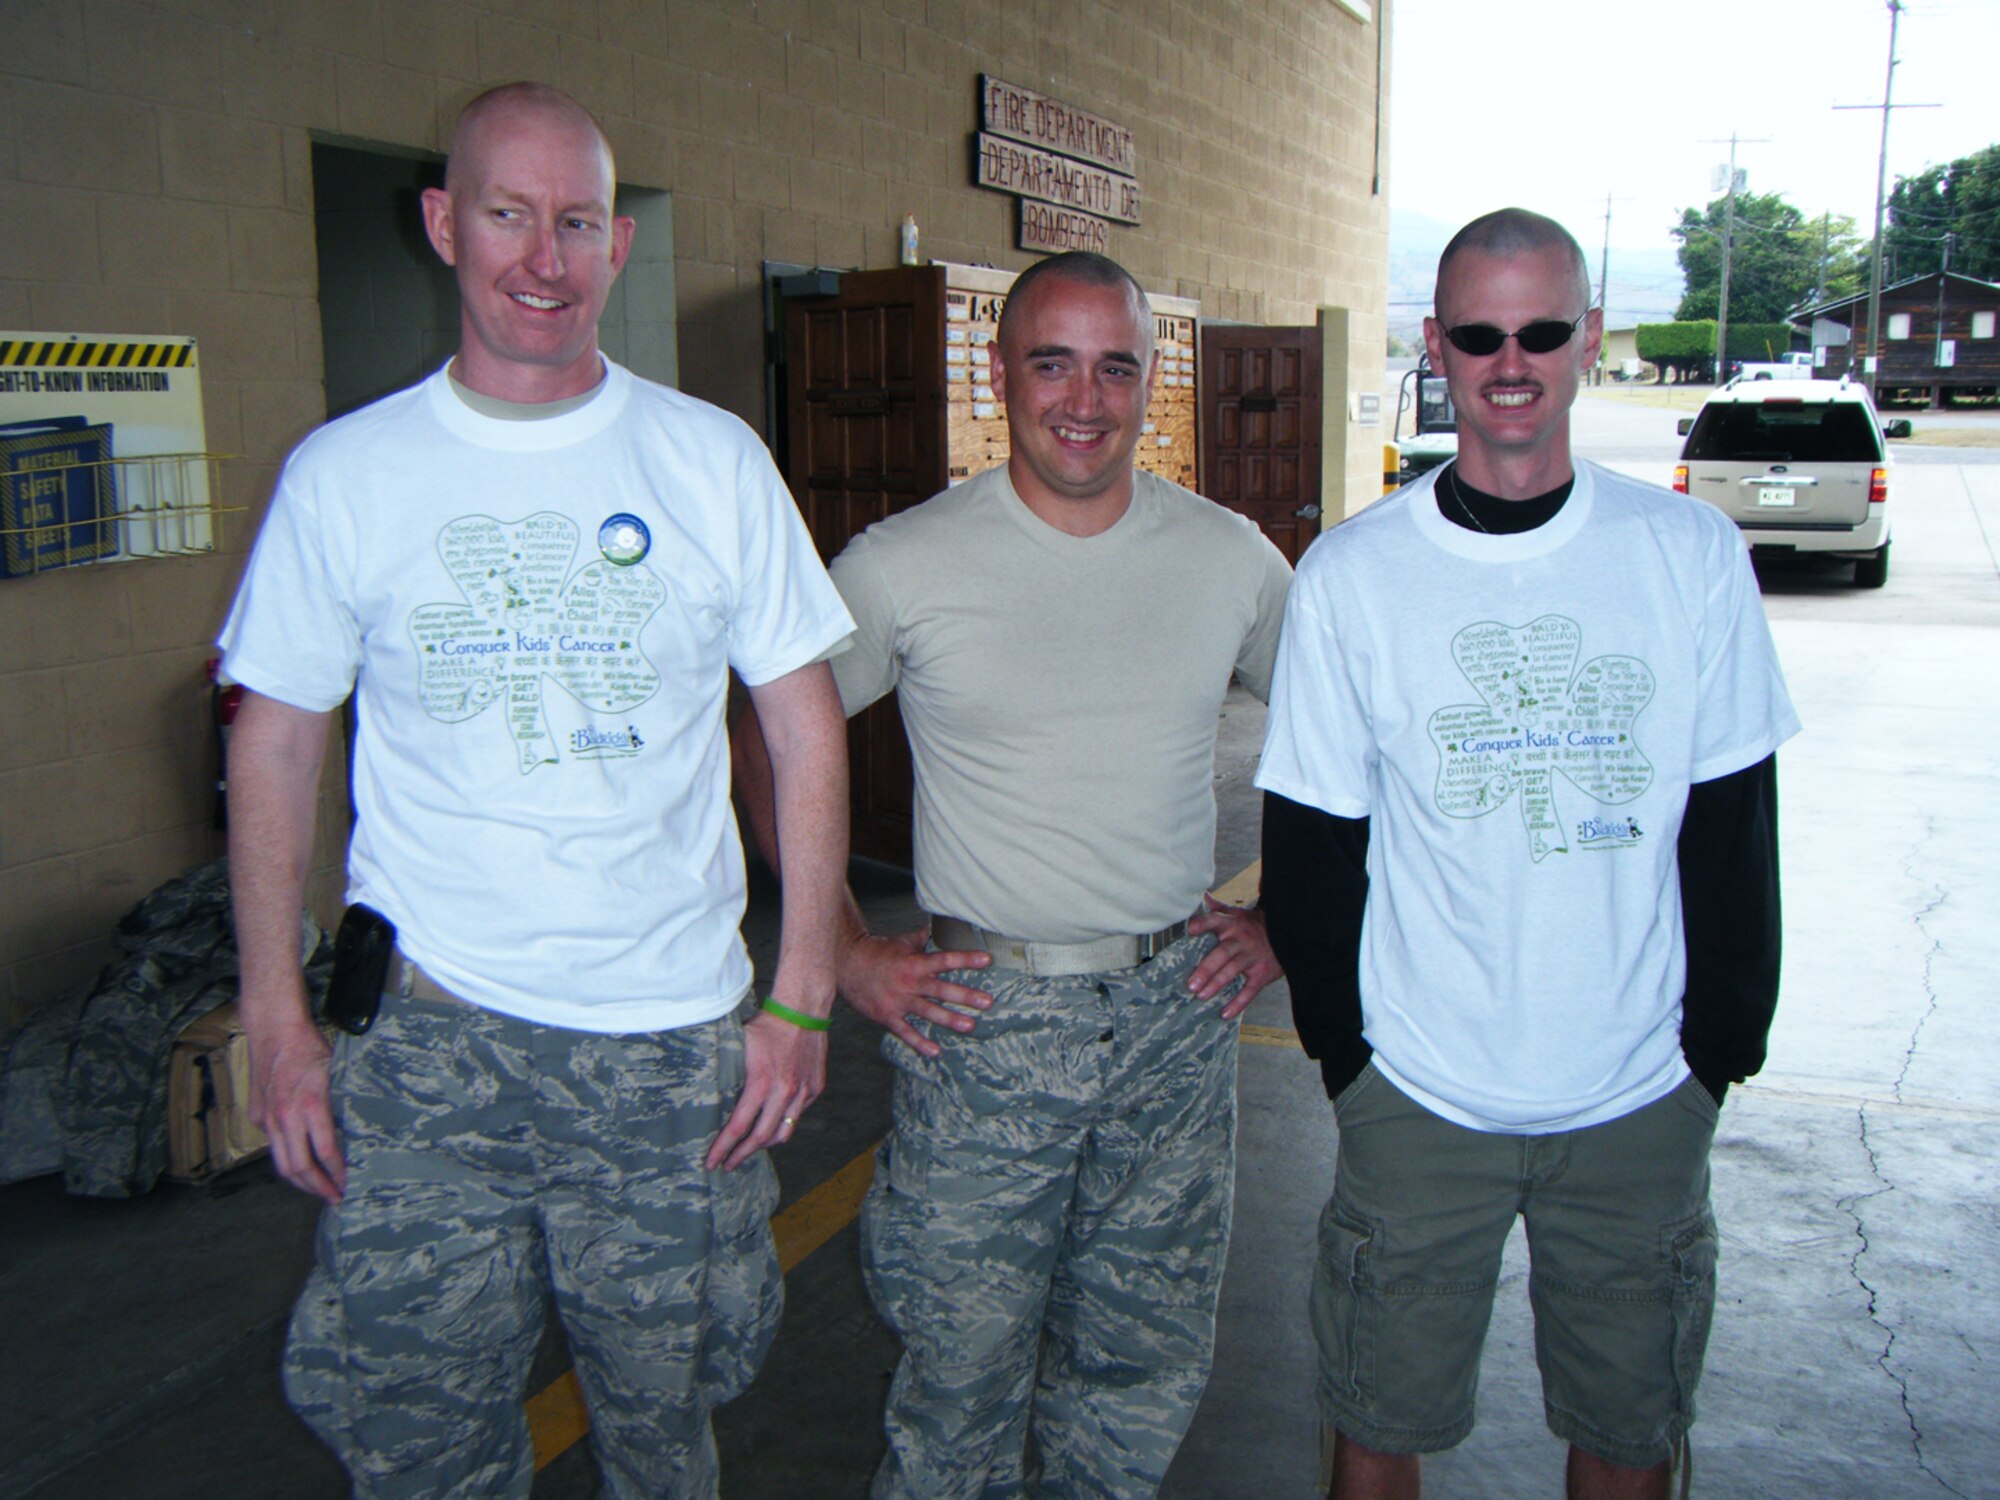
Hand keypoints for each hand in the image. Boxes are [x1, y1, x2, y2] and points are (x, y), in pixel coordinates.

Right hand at [247, 1019, 345, 1203]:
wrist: (274, 1030)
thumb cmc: (310, 1048)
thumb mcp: (337, 1073)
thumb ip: (343, 1104)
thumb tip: (360, 1130)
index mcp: (310, 1105)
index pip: (326, 1152)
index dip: (337, 1174)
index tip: (347, 1185)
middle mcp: (285, 1116)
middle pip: (299, 1167)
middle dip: (318, 1188)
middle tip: (334, 1198)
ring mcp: (268, 1119)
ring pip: (281, 1163)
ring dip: (301, 1181)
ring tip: (318, 1189)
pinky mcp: (257, 1116)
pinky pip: (274, 1146)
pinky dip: (288, 1158)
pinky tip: (302, 1162)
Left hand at [708, 1010, 827, 1171]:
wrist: (802, 1009)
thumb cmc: (767, 1025)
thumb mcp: (739, 1046)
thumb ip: (727, 1072)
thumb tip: (704, 1091)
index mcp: (761, 1083)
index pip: (738, 1127)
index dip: (723, 1149)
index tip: (712, 1162)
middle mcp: (784, 1092)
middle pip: (761, 1138)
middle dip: (741, 1155)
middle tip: (728, 1164)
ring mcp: (803, 1092)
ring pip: (783, 1133)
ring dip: (764, 1145)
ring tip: (750, 1149)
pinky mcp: (816, 1088)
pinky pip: (797, 1116)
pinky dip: (783, 1124)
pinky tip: (771, 1123)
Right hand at [839, 926, 992, 1057]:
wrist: (847, 965)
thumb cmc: (877, 953)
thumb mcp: (902, 943)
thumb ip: (922, 939)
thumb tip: (937, 927)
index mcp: (915, 962)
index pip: (945, 960)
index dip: (966, 959)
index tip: (987, 960)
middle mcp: (910, 982)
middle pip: (941, 989)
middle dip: (965, 996)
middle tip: (987, 1002)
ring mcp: (899, 1001)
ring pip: (928, 1011)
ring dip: (950, 1019)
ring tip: (970, 1025)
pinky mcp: (888, 1016)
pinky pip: (906, 1032)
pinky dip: (919, 1043)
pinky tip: (935, 1052)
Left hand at [1186, 896, 1282, 1020]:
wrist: (1288, 935)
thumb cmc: (1255, 926)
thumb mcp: (1238, 914)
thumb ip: (1217, 908)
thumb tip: (1199, 896)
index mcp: (1233, 925)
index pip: (1216, 921)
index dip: (1203, 924)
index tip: (1190, 928)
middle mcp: (1242, 941)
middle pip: (1222, 954)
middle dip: (1207, 969)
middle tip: (1191, 984)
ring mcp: (1253, 958)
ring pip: (1233, 971)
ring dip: (1217, 984)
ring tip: (1200, 996)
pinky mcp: (1262, 974)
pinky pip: (1250, 990)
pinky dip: (1239, 1003)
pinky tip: (1225, 1013)